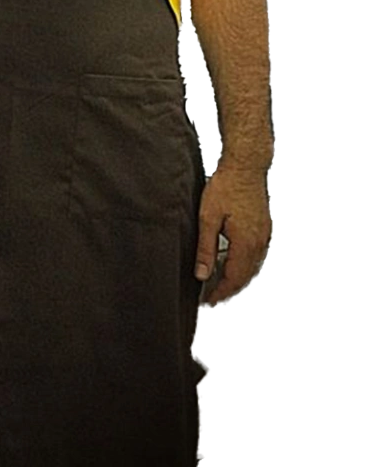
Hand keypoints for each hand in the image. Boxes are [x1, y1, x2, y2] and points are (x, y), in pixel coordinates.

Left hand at [195, 163, 272, 306]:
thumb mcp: (208, 218)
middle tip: (213, 295)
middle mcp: (259, 242)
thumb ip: (205, 249)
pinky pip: (256, 254)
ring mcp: (264, 234)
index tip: (209, 301)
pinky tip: (233, 260)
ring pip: (253, 266)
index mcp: (245, 243)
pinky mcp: (264, 226)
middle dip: (229, 289)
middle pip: (246, 276)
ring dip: (238, 277)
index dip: (221, 294)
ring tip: (220, 281)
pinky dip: (245, 263)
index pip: (234, 280)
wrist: (246, 165)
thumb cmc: (226, 186)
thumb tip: (202, 274)